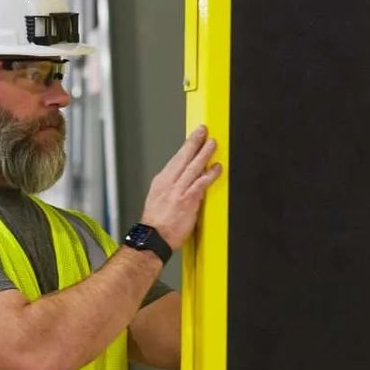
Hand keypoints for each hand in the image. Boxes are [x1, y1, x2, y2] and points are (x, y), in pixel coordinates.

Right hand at [141, 126, 221, 249]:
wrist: (153, 238)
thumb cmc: (156, 224)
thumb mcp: (157, 200)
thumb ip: (170, 189)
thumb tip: (181, 184)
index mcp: (161, 181)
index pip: (175, 159)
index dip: (185, 147)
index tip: (192, 138)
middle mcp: (169, 183)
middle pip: (183, 157)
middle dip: (194, 142)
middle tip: (203, 130)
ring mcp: (178, 190)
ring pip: (193, 166)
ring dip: (204, 153)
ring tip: (212, 143)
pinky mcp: (188, 200)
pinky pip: (201, 183)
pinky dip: (209, 174)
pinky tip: (217, 167)